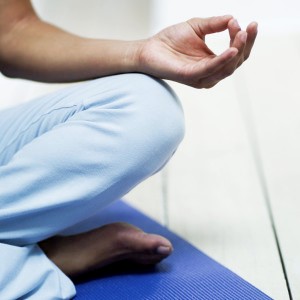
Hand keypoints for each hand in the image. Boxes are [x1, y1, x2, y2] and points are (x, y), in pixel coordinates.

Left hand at [137, 16, 257, 88]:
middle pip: (236, 62)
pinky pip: (210, 70)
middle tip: (250, 28)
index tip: (245, 23)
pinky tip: (232, 50)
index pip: (236, 53)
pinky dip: (222, 61)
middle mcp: (210, 72)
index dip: (244, 39)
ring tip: (242, 34)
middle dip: (246, 45)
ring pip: (226, 68)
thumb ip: (215, 24)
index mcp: (212, 62)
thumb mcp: (197, 27)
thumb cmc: (171, 40)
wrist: (149, 49)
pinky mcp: (190, 77)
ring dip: (237, 51)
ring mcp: (201, 77)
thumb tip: (233, 19)